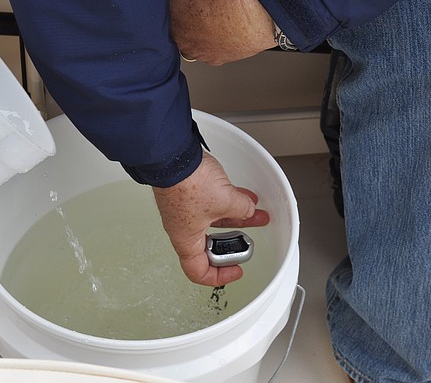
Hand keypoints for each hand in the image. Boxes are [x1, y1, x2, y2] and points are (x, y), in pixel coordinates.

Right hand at [152, 151, 270, 285]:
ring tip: (256, 215)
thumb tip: (249, 210)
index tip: (236, 271)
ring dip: (237, 219)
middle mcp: (184, 228)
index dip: (219, 276)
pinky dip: (230, 203)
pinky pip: (213, 204)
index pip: (199, 271)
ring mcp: (187, 210)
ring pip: (215, 222)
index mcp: (186, 240)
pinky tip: (245, 198)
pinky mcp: (190, 194)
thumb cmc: (187, 183)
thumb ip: (241, 209)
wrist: (174, 155)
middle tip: (249, 241)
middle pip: (211, 244)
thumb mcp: (225, 201)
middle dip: (235, 241)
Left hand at [163, 0, 276, 64]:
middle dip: (185, 12)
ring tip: (215, 12)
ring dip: (200, 27)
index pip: (163, 5)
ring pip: (194, 38)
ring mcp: (200, 53)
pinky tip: (225, 26)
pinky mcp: (218, 59)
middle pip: (178, 24)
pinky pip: (212, 47)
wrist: (257, 14)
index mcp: (168, 20)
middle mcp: (181, 41)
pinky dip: (216, 37)